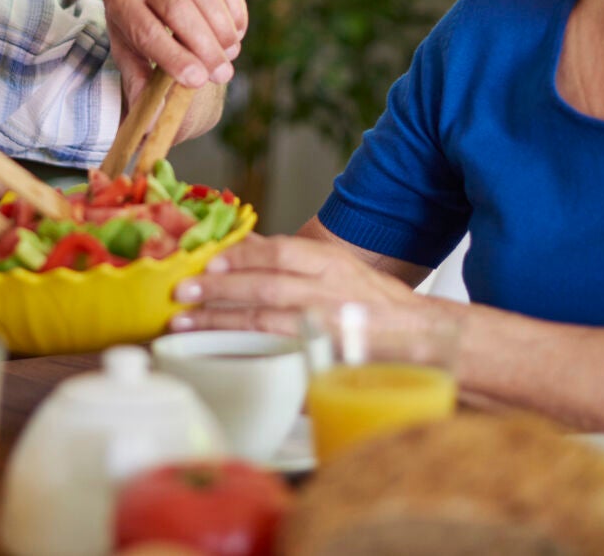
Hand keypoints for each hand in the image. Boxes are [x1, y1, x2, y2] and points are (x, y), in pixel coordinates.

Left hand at [103, 0, 246, 94]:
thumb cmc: (139, 31)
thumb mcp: (132, 57)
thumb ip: (141, 85)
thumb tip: (153, 125)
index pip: (146, 30)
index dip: (174, 57)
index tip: (198, 81)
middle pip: (177, 9)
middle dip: (204, 46)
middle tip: (222, 74)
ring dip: (222, 28)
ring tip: (229, 55)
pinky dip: (234, 10)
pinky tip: (236, 33)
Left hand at [169, 233, 414, 334]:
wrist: (420, 337)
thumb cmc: (371, 301)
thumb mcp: (336, 267)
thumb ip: (293, 258)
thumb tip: (246, 244)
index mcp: (331, 264)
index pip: (282, 251)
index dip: (243, 254)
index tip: (209, 258)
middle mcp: (330, 293)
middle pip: (267, 286)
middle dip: (220, 288)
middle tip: (183, 290)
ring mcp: (328, 329)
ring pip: (267, 322)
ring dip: (222, 323)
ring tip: (185, 323)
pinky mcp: (326, 359)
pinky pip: (279, 356)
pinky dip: (246, 354)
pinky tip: (219, 354)